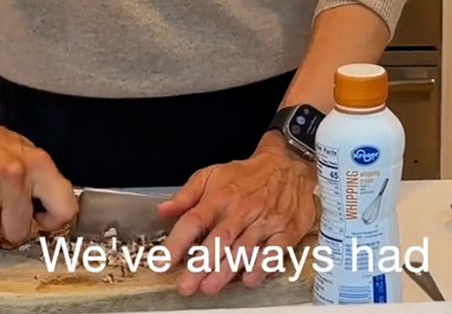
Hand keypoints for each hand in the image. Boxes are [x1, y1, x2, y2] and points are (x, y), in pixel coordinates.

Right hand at [0, 108, 76, 246]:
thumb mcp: (31, 157)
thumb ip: (45, 187)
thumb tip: (53, 217)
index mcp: (39, 165)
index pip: (64, 210)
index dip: (53, 222)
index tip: (42, 220)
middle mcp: (15, 176)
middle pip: (18, 232)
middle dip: (10, 226)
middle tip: (6, 210)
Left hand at [158, 136, 319, 296]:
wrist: (288, 164)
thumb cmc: (248, 175)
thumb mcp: (212, 175)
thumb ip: (186, 195)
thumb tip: (163, 211)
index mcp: (219, 197)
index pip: (194, 221)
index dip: (177, 243)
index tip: (162, 262)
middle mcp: (241, 210)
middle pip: (218, 240)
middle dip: (201, 265)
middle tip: (187, 284)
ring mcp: (264, 221)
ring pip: (243, 248)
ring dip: (226, 270)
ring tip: (210, 286)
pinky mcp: (285, 231)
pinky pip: (274, 251)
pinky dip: (262, 266)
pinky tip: (249, 279)